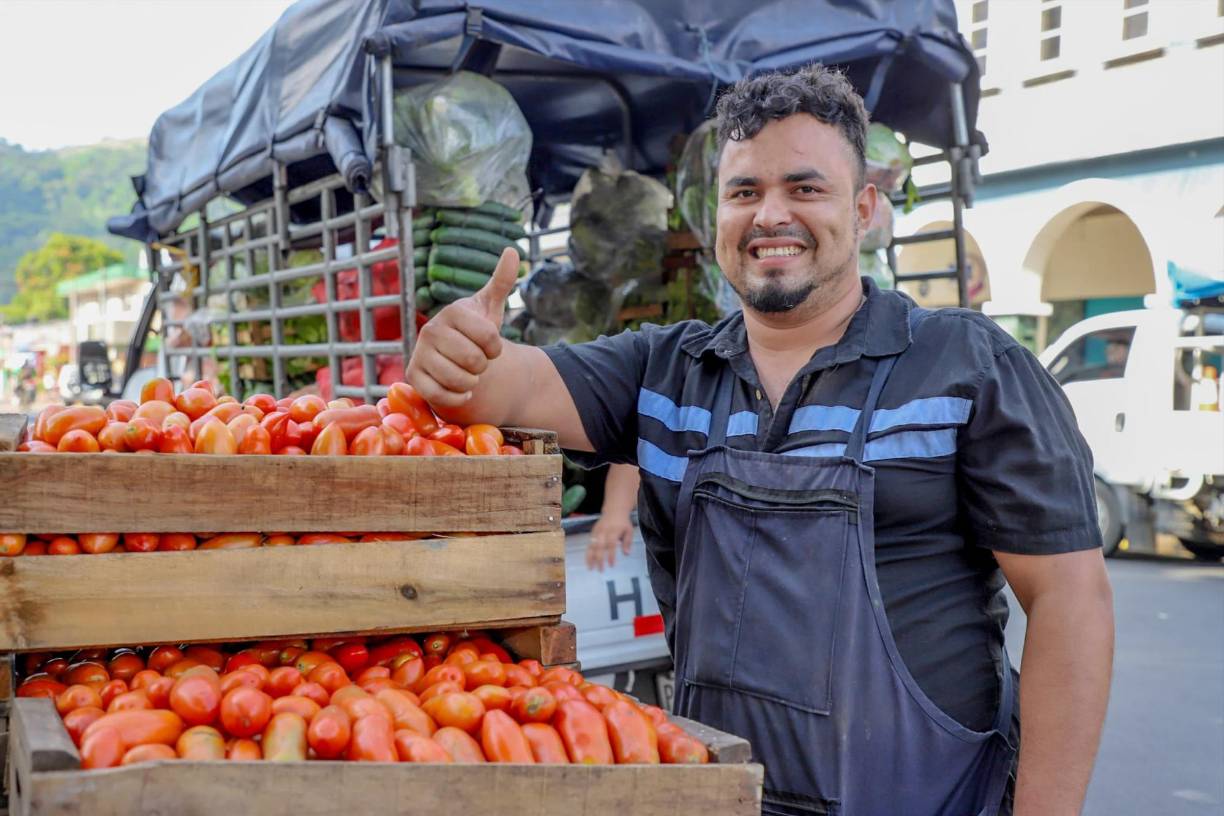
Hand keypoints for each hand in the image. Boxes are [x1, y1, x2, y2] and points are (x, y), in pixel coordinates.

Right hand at [407, 247, 518, 407]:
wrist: (455, 359)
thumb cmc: (475, 332)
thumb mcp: (490, 308)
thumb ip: (502, 281)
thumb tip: (513, 252)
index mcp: (452, 311)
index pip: (489, 337)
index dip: (496, 348)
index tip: (490, 345)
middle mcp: (430, 329)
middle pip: (474, 361)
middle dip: (482, 366)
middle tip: (475, 360)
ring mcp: (418, 353)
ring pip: (460, 380)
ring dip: (471, 383)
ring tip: (465, 372)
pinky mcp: (412, 377)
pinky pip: (443, 397)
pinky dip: (458, 398)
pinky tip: (458, 389)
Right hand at [586, 512, 634, 570]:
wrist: (614, 510)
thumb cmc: (623, 522)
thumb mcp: (629, 530)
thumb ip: (627, 542)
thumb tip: (626, 554)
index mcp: (614, 531)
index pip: (611, 544)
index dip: (611, 555)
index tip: (611, 565)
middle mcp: (604, 531)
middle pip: (599, 546)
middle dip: (599, 559)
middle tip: (601, 570)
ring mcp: (597, 531)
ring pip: (591, 545)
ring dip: (590, 557)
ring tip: (590, 568)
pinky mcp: (592, 532)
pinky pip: (589, 543)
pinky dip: (588, 553)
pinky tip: (588, 561)